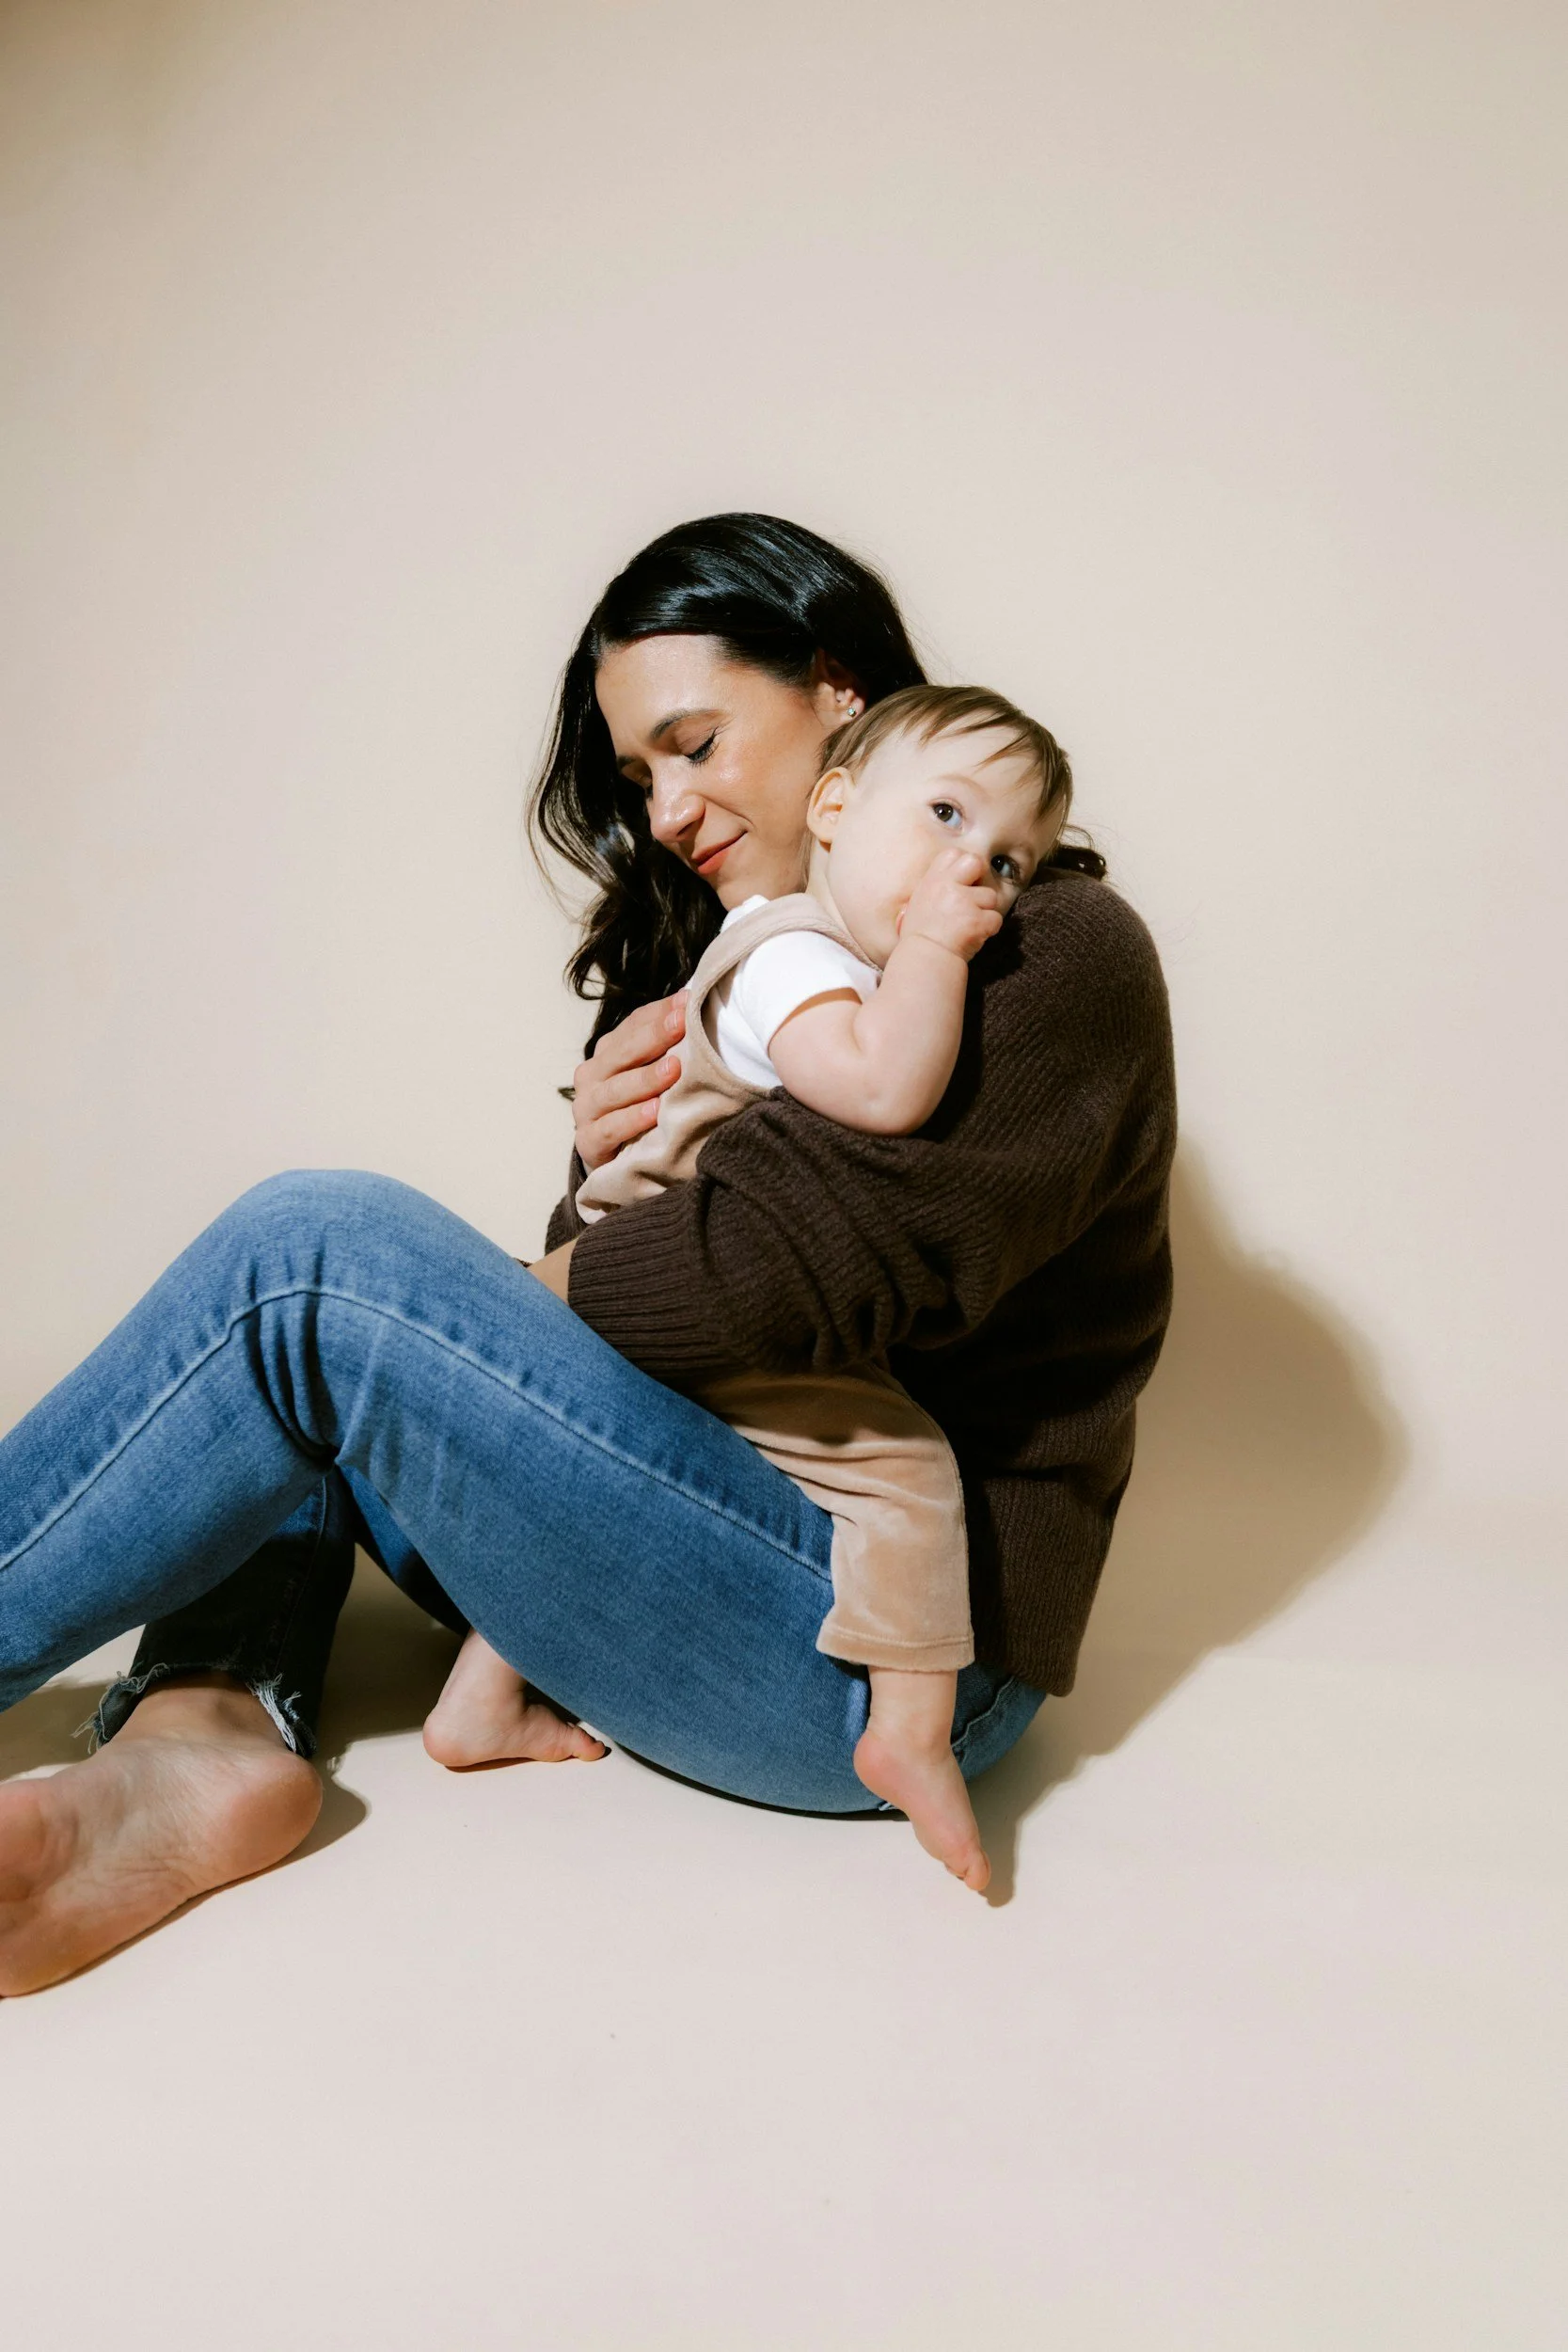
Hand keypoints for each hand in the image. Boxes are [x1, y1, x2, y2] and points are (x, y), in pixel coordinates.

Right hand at [570, 991, 685, 1170]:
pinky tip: (654, 1112)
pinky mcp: (588, 1142)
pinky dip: (631, 1120)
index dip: (660, 1014)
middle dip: (654, 1037)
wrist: (614, 1155)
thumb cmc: (640, 1106)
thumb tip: (694, 1004)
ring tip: (674, 1069)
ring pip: (614, 1091)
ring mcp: (586, 1109)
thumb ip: (667, 1044)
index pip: (632, 1026)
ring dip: (645, 1079)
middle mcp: (592, 1077)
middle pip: (622, 1054)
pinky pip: (609, 1129)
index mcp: (608, 1053)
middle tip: (682, 1025)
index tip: (688, 1003)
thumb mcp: (652, 1071)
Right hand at [897, 848, 1003, 962]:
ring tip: (969, 924)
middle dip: (980, 877)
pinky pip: (996, 919)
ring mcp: (964, 902)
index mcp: (932, 880)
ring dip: (985, 910)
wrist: (925, 959)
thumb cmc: (920, 935)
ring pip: (991, 896)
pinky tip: (975, 935)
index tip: (962, 881)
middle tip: (974, 896)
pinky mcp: (977, 920)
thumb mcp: (919, 902)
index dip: (962, 866)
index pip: (954, 853)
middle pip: (976, 862)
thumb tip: (953, 878)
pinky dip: (989, 929)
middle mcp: (948, 886)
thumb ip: (936, 886)